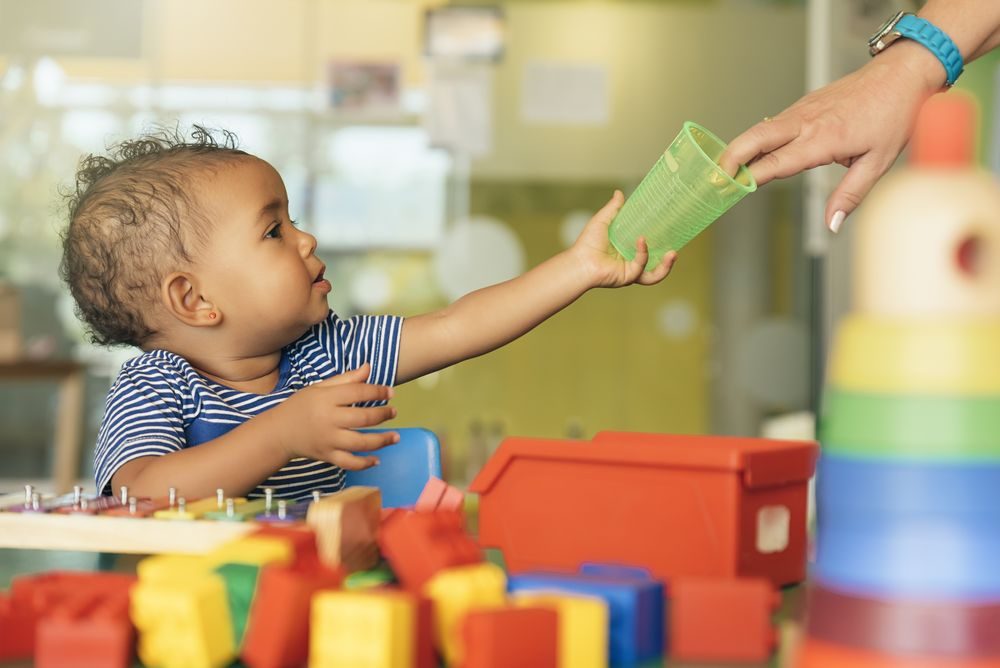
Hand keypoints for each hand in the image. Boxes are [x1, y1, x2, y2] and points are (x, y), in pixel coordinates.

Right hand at [269, 363, 397, 469]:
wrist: (279, 432)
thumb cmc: (301, 406)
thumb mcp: (320, 388)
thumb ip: (346, 379)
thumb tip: (369, 367)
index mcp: (327, 399)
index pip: (358, 392)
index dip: (378, 391)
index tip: (391, 392)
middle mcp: (328, 420)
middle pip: (363, 418)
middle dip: (383, 415)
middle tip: (394, 412)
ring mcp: (328, 440)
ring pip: (360, 443)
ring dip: (382, 440)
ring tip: (395, 436)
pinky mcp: (327, 456)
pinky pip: (349, 462)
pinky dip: (364, 463)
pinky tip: (377, 459)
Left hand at [569, 190, 676, 288]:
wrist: (579, 259)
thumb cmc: (587, 243)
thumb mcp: (603, 221)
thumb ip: (613, 209)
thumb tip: (620, 193)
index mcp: (628, 251)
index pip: (650, 249)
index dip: (661, 242)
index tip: (671, 231)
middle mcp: (631, 263)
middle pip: (656, 266)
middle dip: (669, 261)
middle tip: (677, 248)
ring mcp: (630, 272)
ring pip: (654, 275)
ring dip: (666, 266)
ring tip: (673, 254)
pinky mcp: (628, 276)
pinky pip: (641, 266)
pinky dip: (643, 253)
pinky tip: (642, 240)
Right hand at [719, 42, 941, 231]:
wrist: (902, 73)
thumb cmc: (894, 115)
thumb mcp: (879, 162)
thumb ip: (850, 195)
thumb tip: (831, 225)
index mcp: (823, 139)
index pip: (776, 162)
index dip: (750, 177)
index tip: (731, 190)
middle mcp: (807, 122)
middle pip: (756, 138)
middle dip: (730, 157)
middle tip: (713, 177)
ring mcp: (803, 110)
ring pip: (761, 128)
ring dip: (740, 148)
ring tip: (725, 171)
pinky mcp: (804, 104)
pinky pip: (774, 122)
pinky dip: (758, 138)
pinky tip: (753, 152)